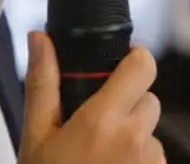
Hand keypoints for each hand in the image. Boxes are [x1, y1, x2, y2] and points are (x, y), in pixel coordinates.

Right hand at [19, 31, 164, 163]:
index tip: (117, 69)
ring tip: (99, 161)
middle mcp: (135, 140)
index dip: (133, 61)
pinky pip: (154, 161)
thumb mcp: (35, 138)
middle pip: (147, 100)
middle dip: (126, 106)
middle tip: (95, 128)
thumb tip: (40, 38)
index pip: (144, 65)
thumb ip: (42, 84)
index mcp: (104, 120)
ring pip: (150, 133)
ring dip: (132, 139)